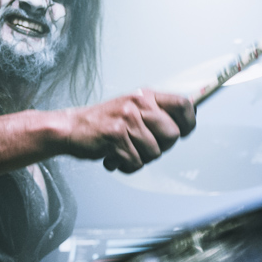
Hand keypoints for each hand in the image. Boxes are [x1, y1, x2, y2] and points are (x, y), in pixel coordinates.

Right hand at [59, 90, 195, 171]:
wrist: (72, 127)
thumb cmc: (106, 122)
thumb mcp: (134, 108)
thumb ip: (158, 113)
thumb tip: (190, 118)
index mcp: (146, 96)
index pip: (183, 105)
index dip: (188, 122)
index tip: (182, 132)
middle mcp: (138, 104)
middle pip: (172, 135)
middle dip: (161, 147)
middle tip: (143, 145)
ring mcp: (127, 119)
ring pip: (155, 152)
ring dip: (141, 158)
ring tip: (125, 149)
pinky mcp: (116, 136)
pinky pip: (136, 162)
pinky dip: (127, 165)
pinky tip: (115, 156)